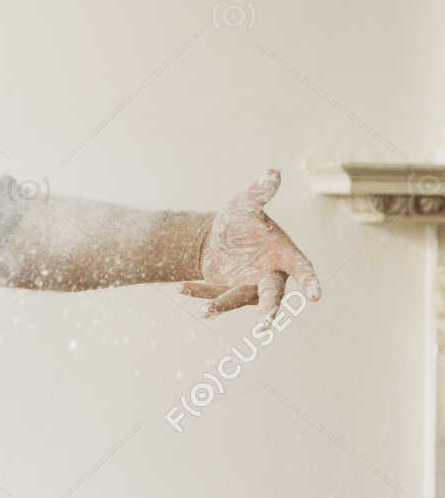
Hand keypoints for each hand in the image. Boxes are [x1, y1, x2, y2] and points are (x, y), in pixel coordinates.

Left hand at [180, 170, 321, 323]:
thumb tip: (272, 172)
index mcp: (284, 254)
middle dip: (269, 310)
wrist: (215, 236)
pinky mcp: (228, 293)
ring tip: (206, 311)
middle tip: (264, 325)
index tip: (316, 295)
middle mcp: (271, 276)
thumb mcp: (245, 204)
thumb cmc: (240, 219)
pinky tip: (181, 288)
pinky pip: (214, 294)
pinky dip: (199, 292)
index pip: (302, 268)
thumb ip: (259, 192)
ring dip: (222, 304)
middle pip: (272, 295)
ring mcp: (250, 288)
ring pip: (238, 299)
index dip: (310, 281)